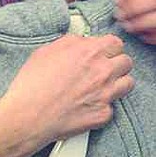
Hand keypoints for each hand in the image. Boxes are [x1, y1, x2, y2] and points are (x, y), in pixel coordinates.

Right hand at [0, 33, 132, 156]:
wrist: (28, 114)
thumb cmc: (33, 83)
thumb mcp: (48, 51)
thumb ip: (72, 43)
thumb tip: (83, 42)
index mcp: (90, 52)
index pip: (116, 43)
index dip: (109, 48)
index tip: (105, 52)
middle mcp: (102, 71)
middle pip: (126, 62)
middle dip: (116, 64)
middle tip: (105, 69)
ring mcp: (106, 94)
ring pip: (128, 83)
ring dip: (118, 83)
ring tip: (103, 86)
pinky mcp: (103, 113)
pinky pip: (112, 107)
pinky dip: (102, 106)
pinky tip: (88, 105)